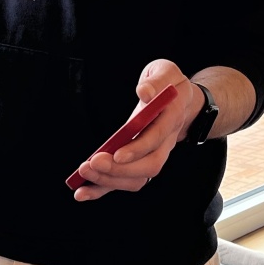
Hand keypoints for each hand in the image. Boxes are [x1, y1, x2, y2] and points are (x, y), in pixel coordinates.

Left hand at [72, 59, 201, 200]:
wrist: (182, 101)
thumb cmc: (168, 84)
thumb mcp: (166, 71)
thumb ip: (156, 80)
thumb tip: (144, 92)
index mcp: (171, 117)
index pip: (157, 137)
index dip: (138, 147)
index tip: (116, 153)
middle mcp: (166, 142)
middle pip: (149, 165)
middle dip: (119, 170)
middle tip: (91, 164)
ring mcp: (154, 155)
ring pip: (139, 179)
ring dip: (110, 181)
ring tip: (84, 174)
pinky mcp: (139, 162)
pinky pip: (125, 181)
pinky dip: (103, 189)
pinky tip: (81, 192)